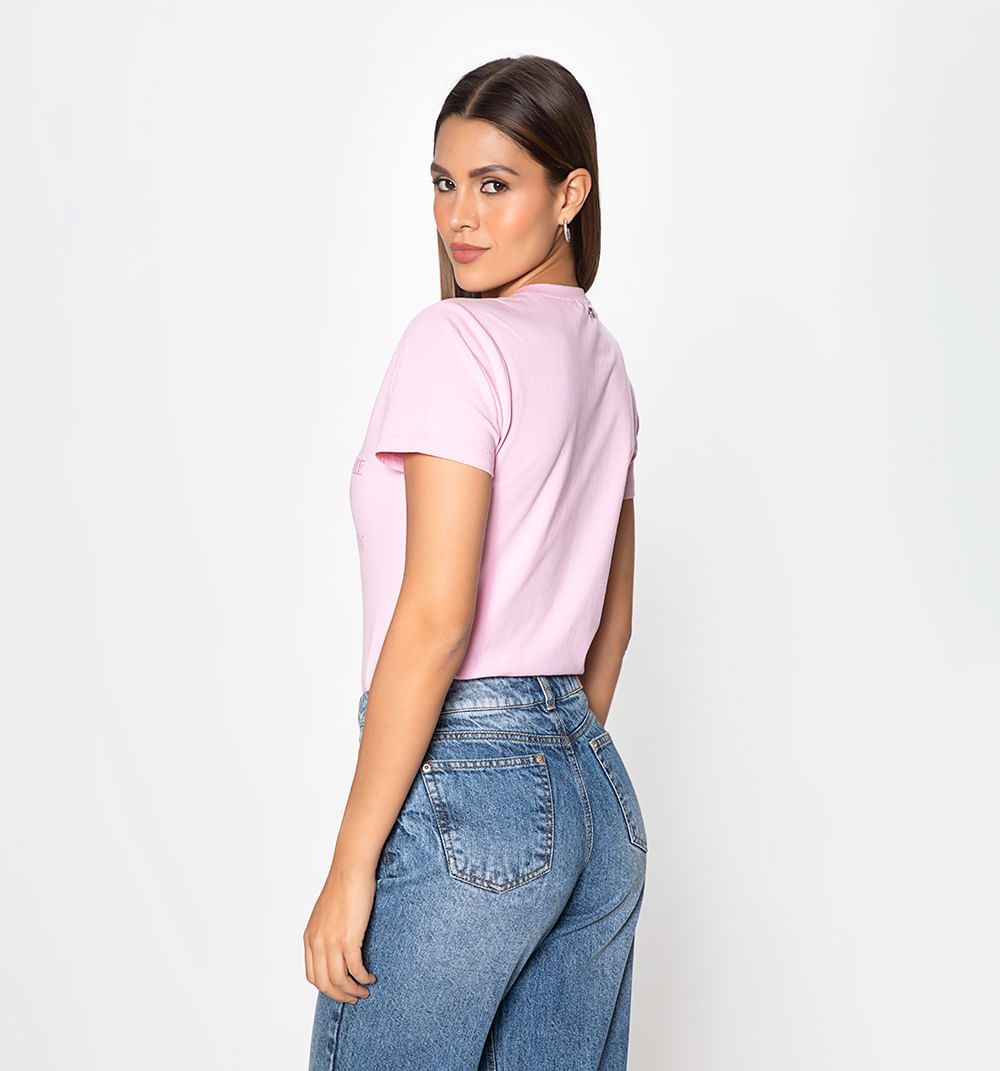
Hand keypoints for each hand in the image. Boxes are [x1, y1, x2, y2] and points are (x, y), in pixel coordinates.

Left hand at [303, 865, 377, 1002]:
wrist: (350, 869)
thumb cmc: (343, 886)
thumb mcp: (326, 914)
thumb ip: (326, 932)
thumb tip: (336, 949)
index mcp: (309, 938)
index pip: (312, 975)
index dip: (327, 988)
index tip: (340, 990)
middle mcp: (317, 943)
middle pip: (324, 984)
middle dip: (340, 995)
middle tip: (354, 997)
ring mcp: (331, 942)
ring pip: (339, 981)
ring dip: (353, 991)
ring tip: (365, 991)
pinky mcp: (348, 938)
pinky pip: (355, 969)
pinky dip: (363, 978)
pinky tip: (370, 977)